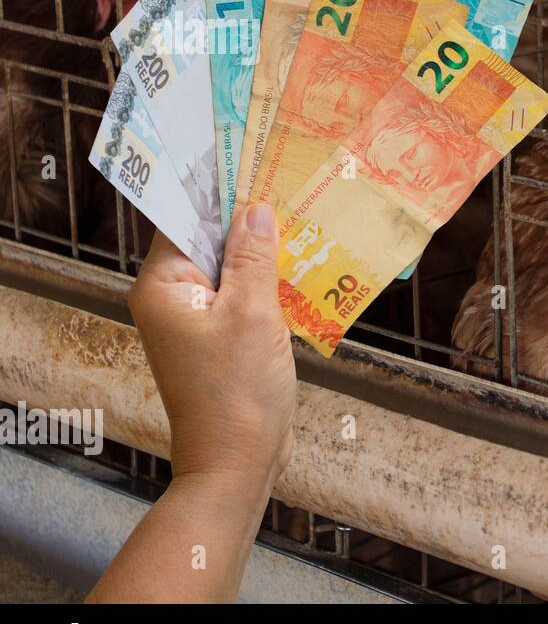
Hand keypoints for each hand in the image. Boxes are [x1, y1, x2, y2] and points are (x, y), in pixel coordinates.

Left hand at [128, 203, 296, 494]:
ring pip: (232, 268)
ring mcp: (197, 321)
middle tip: (292, 186)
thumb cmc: (238, 392)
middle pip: (210, 241)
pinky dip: (270, 284)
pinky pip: (243, 296)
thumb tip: (256, 208)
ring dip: (266, 253)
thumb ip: (253, 257)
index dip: (221, 191)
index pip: (186, 219)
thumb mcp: (252, 315)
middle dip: (250, 220)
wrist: (237, 462)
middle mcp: (172, 299)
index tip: (255, 161)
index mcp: (164, 287)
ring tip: (307, 222)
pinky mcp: (221, 339)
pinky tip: (304, 270)